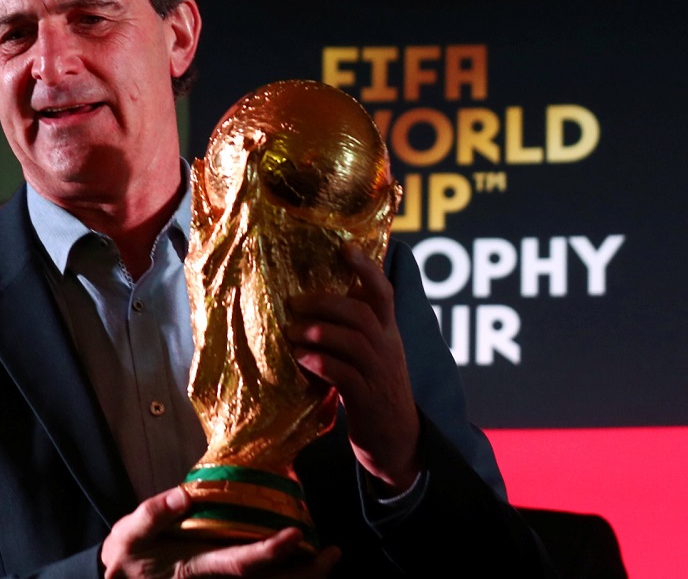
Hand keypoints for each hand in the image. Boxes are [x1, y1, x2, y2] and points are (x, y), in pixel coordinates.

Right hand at [100, 486, 340, 577]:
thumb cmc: (128, 558)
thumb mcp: (131, 534)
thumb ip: (155, 513)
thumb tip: (184, 494)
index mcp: (200, 568)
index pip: (242, 562)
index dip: (270, 552)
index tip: (295, 535)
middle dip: (306, 575)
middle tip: (334, 554)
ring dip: (303, 576)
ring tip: (328, 557)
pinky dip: (287, 575)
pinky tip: (299, 560)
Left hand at [286, 243, 421, 492]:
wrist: (397, 441)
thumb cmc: (374, 389)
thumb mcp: (371, 353)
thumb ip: (353, 327)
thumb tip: (321, 297)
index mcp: (388, 332)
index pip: (384, 292)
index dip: (366, 268)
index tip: (345, 247)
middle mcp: (388, 347)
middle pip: (361, 313)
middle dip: (326, 302)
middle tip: (294, 302)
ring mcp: (379, 373)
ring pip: (353, 341)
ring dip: (318, 331)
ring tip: (291, 332)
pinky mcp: (367, 399)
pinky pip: (344, 374)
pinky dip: (319, 363)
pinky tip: (300, 359)